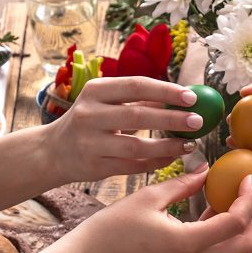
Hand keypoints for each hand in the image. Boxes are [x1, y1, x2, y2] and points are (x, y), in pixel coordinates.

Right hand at [44, 77, 206, 180]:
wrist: (53, 151)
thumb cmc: (88, 122)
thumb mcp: (104, 103)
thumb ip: (136, 100)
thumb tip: (177, 97)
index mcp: (95, 91)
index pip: (136, 85)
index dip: (166, 91)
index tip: (192, 97)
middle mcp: (90, 114)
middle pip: (138, 115)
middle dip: (172, 119)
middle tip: (198, 122)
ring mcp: (90, 142)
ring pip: (137, 146)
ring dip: (167, 146)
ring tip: (189, 144)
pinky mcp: (95, 166)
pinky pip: (132, 166)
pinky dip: (155, 162)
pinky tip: (172, 158)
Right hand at [78, 166, 251, 252]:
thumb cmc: (115, 226)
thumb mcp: (151, 196)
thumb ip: (184, 183)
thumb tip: (208, 169)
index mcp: (188, 243)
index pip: (234, 222)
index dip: (247, 198)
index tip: (249, 175)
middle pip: (244, 246)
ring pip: (233, 251)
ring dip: (244, 225)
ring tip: (245, 195)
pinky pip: (216, 249)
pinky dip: (225, 229)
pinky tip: (219, 204)